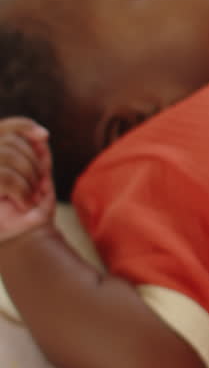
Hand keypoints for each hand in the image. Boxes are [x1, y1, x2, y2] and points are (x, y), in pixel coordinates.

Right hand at [0, 117, 56, 246]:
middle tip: (38, 187)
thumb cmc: (28, 210)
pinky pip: (4, 176)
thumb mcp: (38, 180)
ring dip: (28, 177)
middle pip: (11, 142)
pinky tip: (24, 203)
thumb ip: (37, 156)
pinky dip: (21, 190)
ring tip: (31, 196)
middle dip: (33, 163)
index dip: (24, 126)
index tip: (45, 136)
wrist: (22, 241)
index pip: (6, 128)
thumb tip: (42, 136)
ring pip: (8, 155)